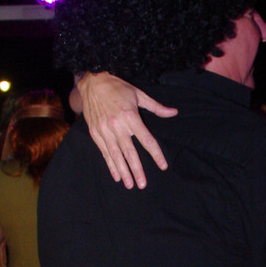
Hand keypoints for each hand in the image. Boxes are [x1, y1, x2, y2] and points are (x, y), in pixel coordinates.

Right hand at [78, 72, 176, 187]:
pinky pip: (104, 152)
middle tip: (142, 184)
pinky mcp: (95, 132)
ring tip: (130, 185)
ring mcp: (105, 130)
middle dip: (137, 170)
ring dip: (123, 171)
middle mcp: (117, 125)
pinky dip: (110, 165)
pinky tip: (116, 176)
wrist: (92, 82)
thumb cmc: (117, 87)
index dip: (156, 154)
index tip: (163, 166)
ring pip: (116, 155)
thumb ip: (156, 107)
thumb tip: (173, 113)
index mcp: (130, 116)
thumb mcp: (138, 94)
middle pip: (130, 152)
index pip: (146, 139)